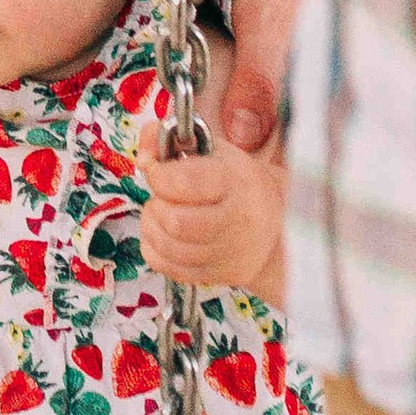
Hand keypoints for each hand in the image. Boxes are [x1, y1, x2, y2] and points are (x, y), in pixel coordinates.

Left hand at [135, 120, 286, 309]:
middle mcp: (240, 222)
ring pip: (169, 247)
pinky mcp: (220, 276)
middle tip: (164, 196)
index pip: (184, 183)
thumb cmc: (234, 181)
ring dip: (152, 226)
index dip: (157, 175)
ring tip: (162, 212)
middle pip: (175, 222)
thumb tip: (143, 156)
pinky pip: (167, 267)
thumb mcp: (209, 148)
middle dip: (158, 204)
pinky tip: (164, 235)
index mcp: (237, 181)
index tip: (155, 168)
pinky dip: (154, 249)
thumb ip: (167, 137)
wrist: (272, 224)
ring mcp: (232, 255)